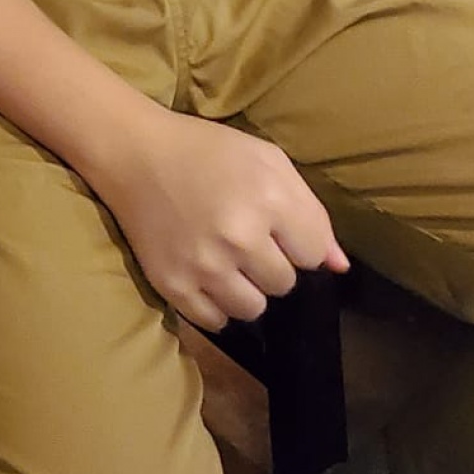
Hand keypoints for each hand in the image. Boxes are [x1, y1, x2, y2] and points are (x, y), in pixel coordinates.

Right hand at [87, 103, 348, 331]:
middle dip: (271, 265)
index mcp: (268, 199)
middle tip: (244, 239)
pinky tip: (205, 276)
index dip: (296, 242)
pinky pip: (216, 322)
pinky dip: (216, 305)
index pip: (311, 256)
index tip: (274, 227)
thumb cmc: (207, 151)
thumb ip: (310, 211)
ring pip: (253, 310)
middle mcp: (239, 237)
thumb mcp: (266, 161)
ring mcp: (204, 266)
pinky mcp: (173, 286)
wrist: (134, 152)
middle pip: (283, 284)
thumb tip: (339, 267)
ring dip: (246, 289)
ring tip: (226, 260)